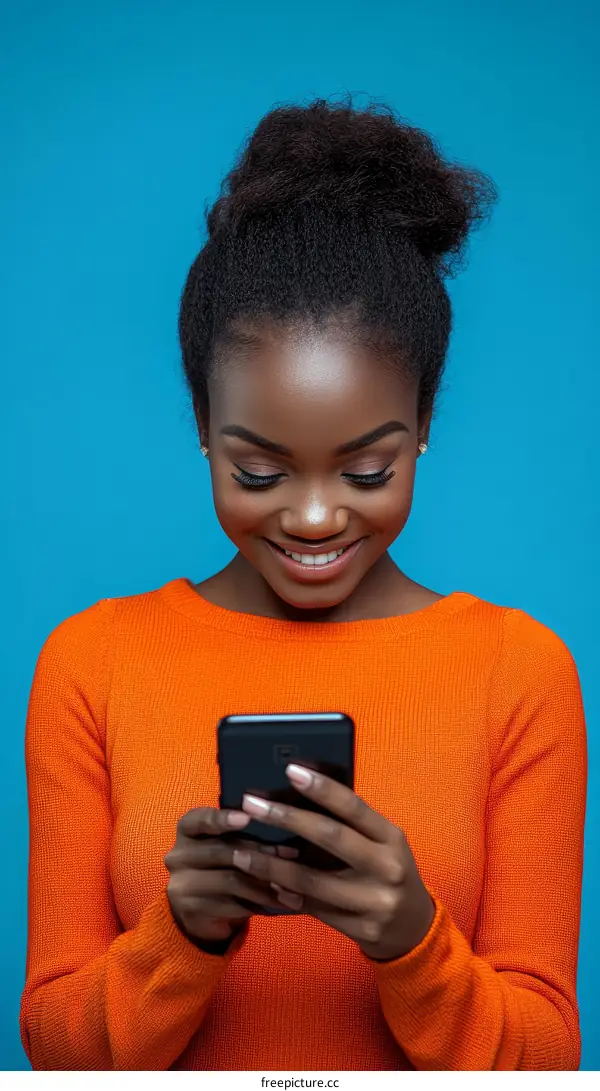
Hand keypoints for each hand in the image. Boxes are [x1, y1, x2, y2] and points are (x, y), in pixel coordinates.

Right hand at [165, 806, 296, 944]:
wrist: (200, 911)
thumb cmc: (222, 865)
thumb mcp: (228, 843)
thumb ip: (244, 831)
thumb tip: (282, 817)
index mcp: (187, 831)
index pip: (199, 820)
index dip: (222, 819)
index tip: (246, 818)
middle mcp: (177, 855)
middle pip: (222, 851)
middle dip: (261, 852)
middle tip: (292, 854)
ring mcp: (181, 885)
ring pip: (231, 880)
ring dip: (266, 882)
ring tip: (292, 883)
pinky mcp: (191, 911)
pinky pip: (232, 905)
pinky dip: (259, 903)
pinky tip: (280, 903)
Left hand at [231, 766, 435, 961]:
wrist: (412, 928)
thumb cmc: (387, 871)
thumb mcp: (382, 844)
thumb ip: (350, 826)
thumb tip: (297, 799)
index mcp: (391, 837)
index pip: (354, 806)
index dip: (323, 787)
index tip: (290, 770)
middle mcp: (386, 867)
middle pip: (330, 837)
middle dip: (286, 818)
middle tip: (251, 805)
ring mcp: (374, 901)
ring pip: (312, 881)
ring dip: (271, 867)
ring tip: (241, 853)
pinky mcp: (360, 929)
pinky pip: (314, 910)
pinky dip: (285, 896)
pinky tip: (264, 885)